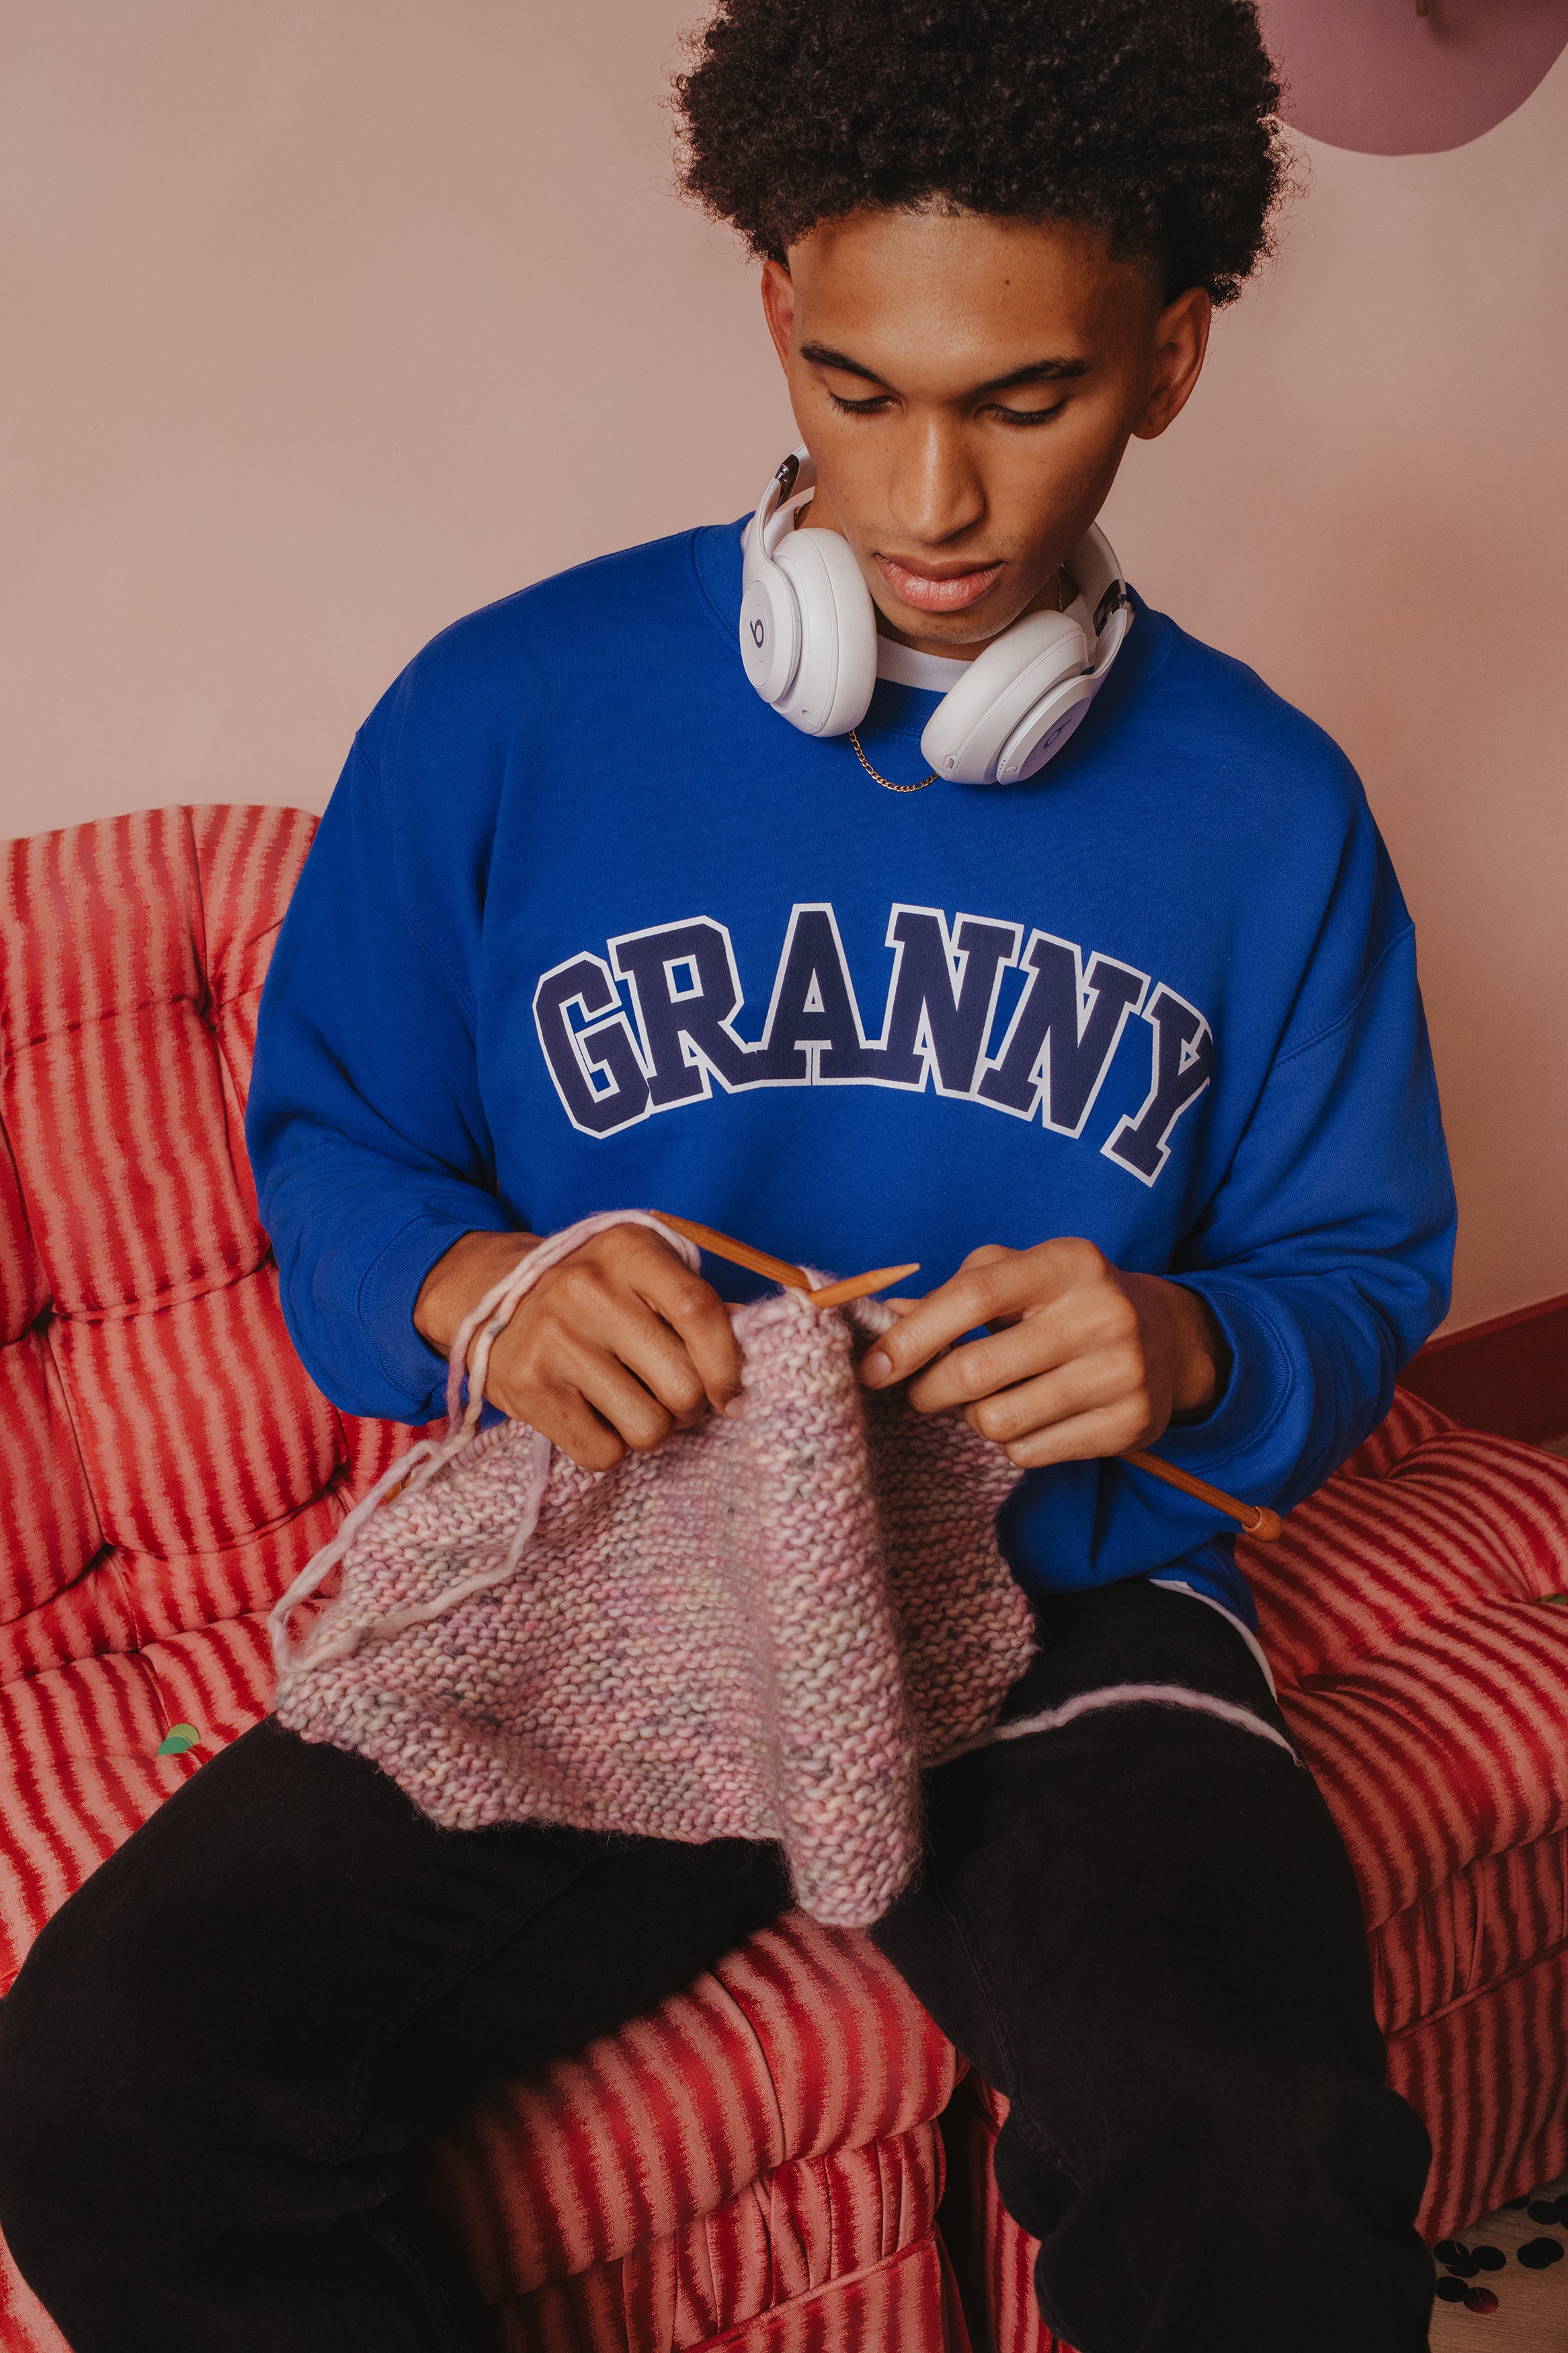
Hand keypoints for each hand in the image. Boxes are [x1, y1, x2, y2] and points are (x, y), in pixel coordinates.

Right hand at [414, 1225, 743, 1470]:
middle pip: (680, 1384)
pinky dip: (610, 1447)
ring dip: (652, 1429)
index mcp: (628, 1249)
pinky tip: (596, 1416)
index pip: (700, 1312)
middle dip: (691, 1407)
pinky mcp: (528, 1388)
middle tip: (677, 1400)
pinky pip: (603, 1453)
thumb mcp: (643, 1269)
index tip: (732, 1394)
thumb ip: (695, 1306)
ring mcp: (554, 1340)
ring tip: (633, 1404)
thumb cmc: (592, 1287)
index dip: (728, 1366)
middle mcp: (587, 1289)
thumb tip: (752, 1361)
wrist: (491, 1293)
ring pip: (648, 1428)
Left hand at [859, 1238, 1226, 1469]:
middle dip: (931, 1389)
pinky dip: (1012, 1442)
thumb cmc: (1067, 1301)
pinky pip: (1030, 1453)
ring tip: (993, 1398)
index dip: (912, 1336)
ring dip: (975, 1418)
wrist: (1168, 1340)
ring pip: (998, 1421)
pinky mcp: (1129, 1424)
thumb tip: (886, 1319)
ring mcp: (1121, 1372)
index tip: (874, 1366)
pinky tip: (1032, 1416)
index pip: (973, 1296)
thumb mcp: (1020, 1275)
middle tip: (924, 1390)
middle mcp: (1101, 1314)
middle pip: (977, 1371)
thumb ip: (953, 1293)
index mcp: (1067, 1263)